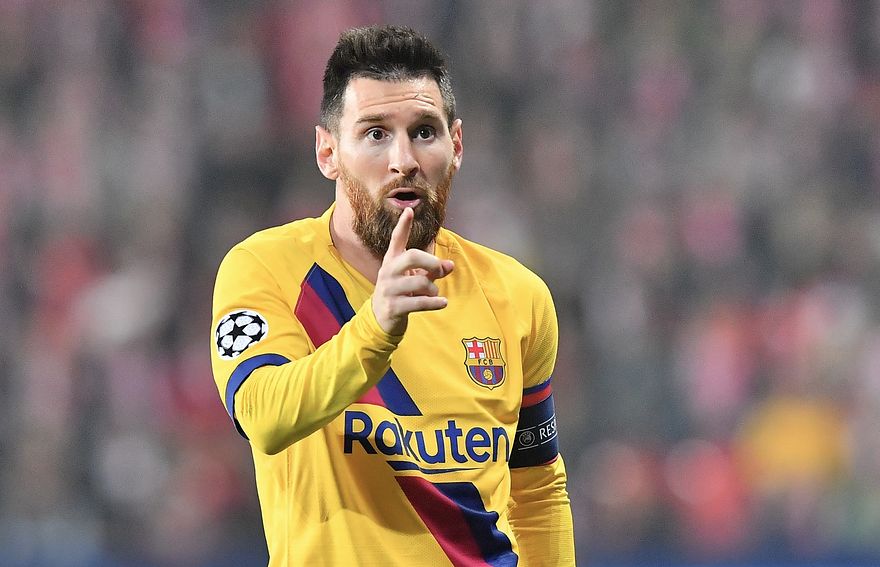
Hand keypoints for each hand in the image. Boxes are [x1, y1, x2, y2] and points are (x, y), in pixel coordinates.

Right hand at [372, 207, 454, 335]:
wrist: (380, 318)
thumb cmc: (401, 292)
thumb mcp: (415, 278)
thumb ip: (432, 270)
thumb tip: (450, 265)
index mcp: (392, 261)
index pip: (396, 239)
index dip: (403, 225)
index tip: (409, 210)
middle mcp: (388, 271)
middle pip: (412, 256)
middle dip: (432, 262)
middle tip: (441, 269)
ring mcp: (389, 289)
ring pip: (420, 282)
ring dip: (433, 288)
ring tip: (433, 293)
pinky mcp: (393, 307)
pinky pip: (420, 302)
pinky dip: (435, 303)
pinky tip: (443, 303)